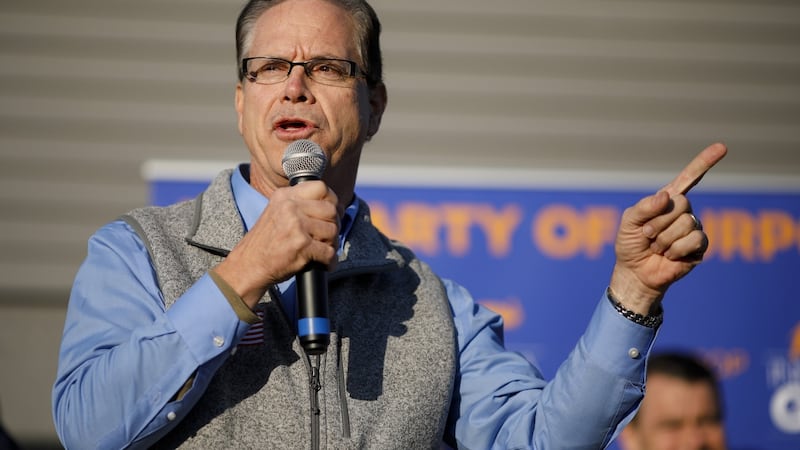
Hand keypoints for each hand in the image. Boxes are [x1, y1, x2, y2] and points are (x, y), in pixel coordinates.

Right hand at [214, 180, 339, 307]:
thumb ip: (300, 205)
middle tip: (326, 237)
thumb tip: (335, 206)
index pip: (321, 187)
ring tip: (321, 250)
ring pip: (333, 231)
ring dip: (331, 244)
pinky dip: (329, 261)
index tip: (331, 213)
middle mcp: (290, 207)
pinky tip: (322, 263)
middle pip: (331, 209)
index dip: (332, 201)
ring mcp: (296, 226)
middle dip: (333, 225)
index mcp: (285, 196)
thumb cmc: (265, 243)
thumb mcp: (277, 212)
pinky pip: (330, 252)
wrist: (248, 266)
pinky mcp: (302, 245)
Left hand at [609, 143, 726, 314]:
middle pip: (682, 203)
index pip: (689, 178)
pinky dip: (676, 249)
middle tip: (648, 235)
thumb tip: (666, 196)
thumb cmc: (630, 244)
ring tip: (657, 247)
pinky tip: (669, 255)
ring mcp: (693, 228)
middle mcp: (684, 212)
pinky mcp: (699, 246)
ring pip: (686, 223)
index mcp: (667, 201)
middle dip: (658, 222)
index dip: (705, 162)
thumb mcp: (628, 222)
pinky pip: (694, 239)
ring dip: (664, 238)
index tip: (722, 147)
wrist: (635, 272)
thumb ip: (644, 207)